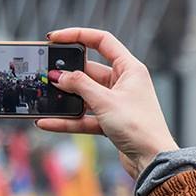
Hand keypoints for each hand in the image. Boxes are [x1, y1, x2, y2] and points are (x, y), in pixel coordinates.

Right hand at [36, 27, 177, 179]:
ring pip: (84, 96)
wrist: (152, 159)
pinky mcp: (109, 121)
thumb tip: (58, 76)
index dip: (78, 36)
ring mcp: (115, 102)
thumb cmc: (139, 126)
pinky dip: (67, 120)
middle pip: (89, 70)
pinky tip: (48, 122)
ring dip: (65, 99)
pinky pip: (83, 117)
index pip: (102, 41)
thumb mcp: (105, 101)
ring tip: (44, 98)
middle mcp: (123, 82)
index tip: (55, 39)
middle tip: (47, 74)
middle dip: (67, 74)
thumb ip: (80, 86)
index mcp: (130, 68)